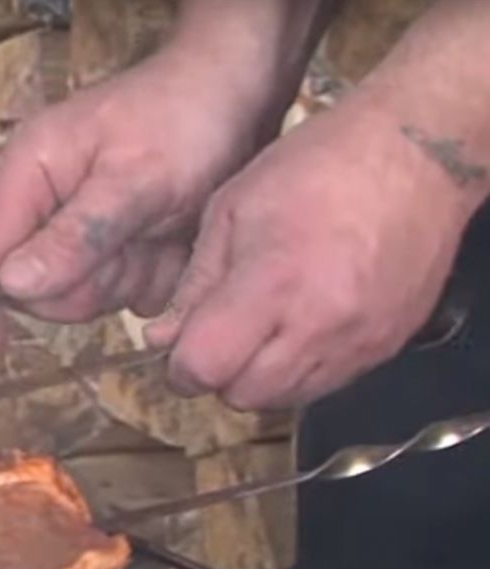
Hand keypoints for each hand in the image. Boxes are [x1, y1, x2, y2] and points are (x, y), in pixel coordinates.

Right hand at [0, 46, 288, 360]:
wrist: (242, 91)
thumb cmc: (187, 118)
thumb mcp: (135, 181)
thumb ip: (76, 236)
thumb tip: (12, 286)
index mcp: (27, 174)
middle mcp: (43, 202)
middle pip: (38, 286)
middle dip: (93, 283)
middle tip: (140, 249)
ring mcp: (77, 223)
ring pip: (85, 293)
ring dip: (131, 278)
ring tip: (167, 237)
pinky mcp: (112, 239)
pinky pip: (121, 288)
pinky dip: (153, 275)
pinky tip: (176, 242)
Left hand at [144, 94, 474, 410]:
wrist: (419, 154)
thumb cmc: (317, 166)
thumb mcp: (231, 210)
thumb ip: (195, 284)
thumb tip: (163, 339)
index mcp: (272, 284)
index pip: (206, 367)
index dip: (181, 365)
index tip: (179, 347)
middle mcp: (319, 324)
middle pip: (243, 396)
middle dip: (219, 374)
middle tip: (218, 335)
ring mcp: (358, 340)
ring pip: (285, 398)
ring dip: (259, 377)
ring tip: (261, 328)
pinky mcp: (385, 345)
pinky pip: (327, 385)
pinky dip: (300, 370)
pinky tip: (298, 328)